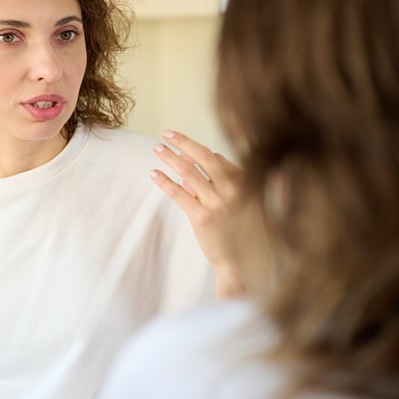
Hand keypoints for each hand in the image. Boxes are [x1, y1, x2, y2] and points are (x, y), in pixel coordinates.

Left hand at [151, 130, 246, 298]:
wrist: (242, 264)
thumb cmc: (240, 234)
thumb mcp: (240, 206)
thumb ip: (218, 188)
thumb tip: (187, 176)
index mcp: (245, 183)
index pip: (218, 159)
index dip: (199, 151)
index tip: (185, 147)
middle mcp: (232, 190)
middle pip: (204, 157)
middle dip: (184, 142)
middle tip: (167, 133)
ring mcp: (217, 203)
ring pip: (189, 172)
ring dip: (170, 157)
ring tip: (157, 148)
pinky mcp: (202, 217)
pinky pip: (179, 194)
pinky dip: (165, 182)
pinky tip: (154, 173)